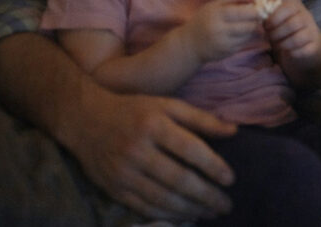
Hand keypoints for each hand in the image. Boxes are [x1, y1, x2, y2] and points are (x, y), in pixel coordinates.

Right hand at [66, 89, 235, 221]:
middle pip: (177, 179)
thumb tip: (234, 131)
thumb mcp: (168, 106)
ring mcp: (123, 172)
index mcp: (154, 125)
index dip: (212, 166)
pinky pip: (143, 207)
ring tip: (210, 213)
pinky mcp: (113, 188)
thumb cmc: (135, 110)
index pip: (190, 149)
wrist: (85, 120)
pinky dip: (166, 215)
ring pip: (161, 198)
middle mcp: (137, 150)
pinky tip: (185, 216)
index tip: (231, 179)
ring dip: (189, 209)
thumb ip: (201, 119)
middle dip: (206, 195)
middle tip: (226, 205)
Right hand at [185, 0, 259, 62]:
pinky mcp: (227, 52)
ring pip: (248, 35)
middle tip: (261, 16)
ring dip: (253, 29)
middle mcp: (220, 29)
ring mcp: (224, 43)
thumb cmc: (204, 20)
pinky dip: (246, 38)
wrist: (189, 45)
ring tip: (249, 23)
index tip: (262, 8)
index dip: (255, 10)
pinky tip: (239, 34)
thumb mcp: (213, 5)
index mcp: (216, 14)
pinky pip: (243, 43)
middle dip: (257, 21)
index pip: (241, 12)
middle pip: (248, 26)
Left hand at [264, 0, 320, 86]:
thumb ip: (269, 14)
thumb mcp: (278, 19)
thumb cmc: (286, 31)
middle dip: (276, 34)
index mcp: (296, 9)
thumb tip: (256, 9)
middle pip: (292, 24)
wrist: (306, 45)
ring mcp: (312, 32)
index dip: (274, 18)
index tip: (266, 26)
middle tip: (270, 38)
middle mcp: (307, 18)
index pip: (287, 8)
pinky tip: (289, 52)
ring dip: (283, 44)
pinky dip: (293, 53)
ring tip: (278, 46)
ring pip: (297, 39)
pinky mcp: (315, 46)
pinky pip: (304, 51)